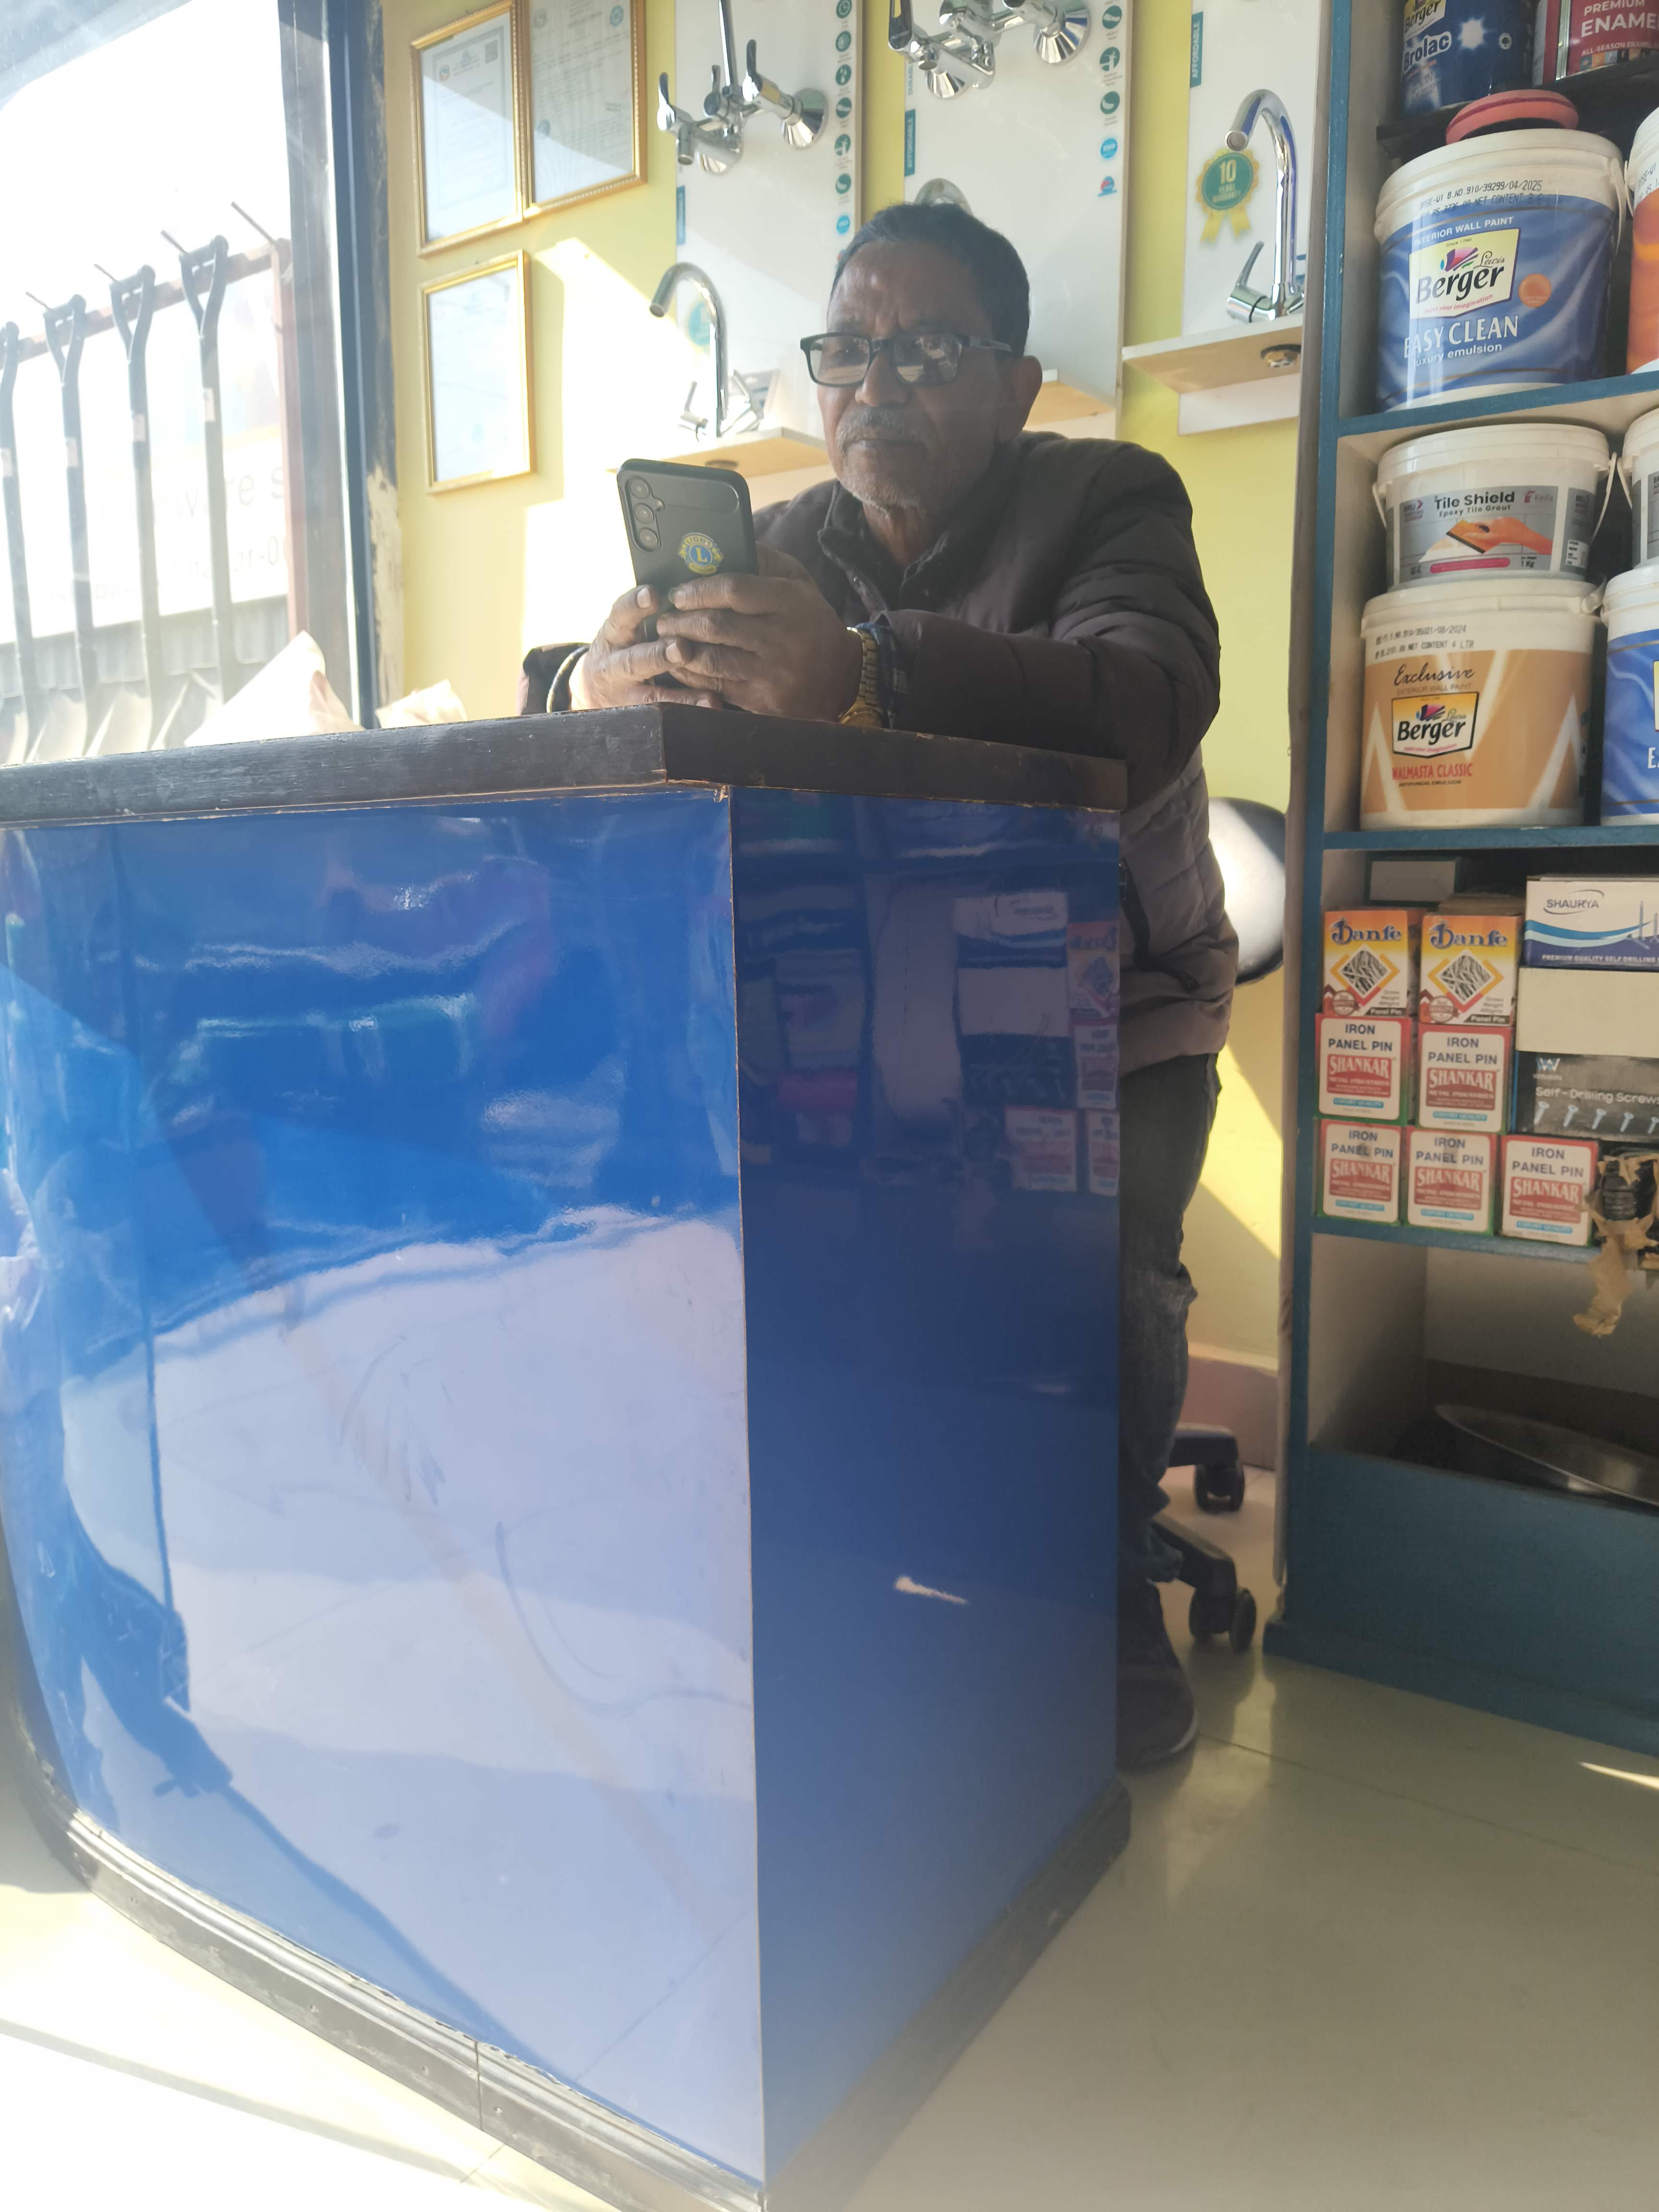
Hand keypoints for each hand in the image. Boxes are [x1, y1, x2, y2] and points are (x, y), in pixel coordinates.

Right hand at [568, 584, 721, 710]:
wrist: (592, 687)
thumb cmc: (622, 646)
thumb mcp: (623, 627)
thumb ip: (644, 612)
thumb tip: (687, 589)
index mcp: (613, 635)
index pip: (619, 616)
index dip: (633, 605)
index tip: (651, 594)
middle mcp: (615, 666)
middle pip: (634, 661)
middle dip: (658, 655)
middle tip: (682, 648)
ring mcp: (627, 694)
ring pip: (651, 696)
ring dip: (680, 695)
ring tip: (707, 695)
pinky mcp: (641, 716)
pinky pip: (665, 715)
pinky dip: (689, 710)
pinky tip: (711, 705)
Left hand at [652, 546, 862, 720]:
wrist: (841, 678)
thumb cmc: (811, 623)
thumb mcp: (799, 584)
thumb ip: (764, 561)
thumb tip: (722, 546)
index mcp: (791, 602)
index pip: (735, 589)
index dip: (698, 590)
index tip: (678, 593)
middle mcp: (783, 639)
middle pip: (716, 625)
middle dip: (680, 620)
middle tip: (663, 617)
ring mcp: (772, 673)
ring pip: (711, 659)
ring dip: (680, 648)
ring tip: (667, 638)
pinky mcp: (763, 701)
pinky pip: (716, 686)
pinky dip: (691, 675)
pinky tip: (681, 664)